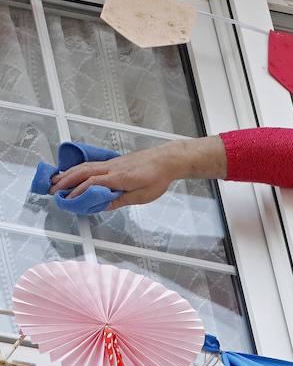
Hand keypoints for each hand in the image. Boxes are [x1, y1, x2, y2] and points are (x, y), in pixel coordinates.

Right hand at [48, 137, 225, 210]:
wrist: (166, 160)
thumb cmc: (157, 178)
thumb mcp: (141, 196)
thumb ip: (120, 200)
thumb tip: (102, 205)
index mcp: (118, 177)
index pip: (91, 184)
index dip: (77, 192)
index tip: (68, 200)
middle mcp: (112, 168)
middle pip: (82, 172)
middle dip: (65, 181)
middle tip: (52, 190)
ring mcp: (112, 163)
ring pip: (85, 166)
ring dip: (69, 173)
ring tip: (56, 181)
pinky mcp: (114, 162)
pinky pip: (91, 164)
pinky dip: (78, 168)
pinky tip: (73, 172)